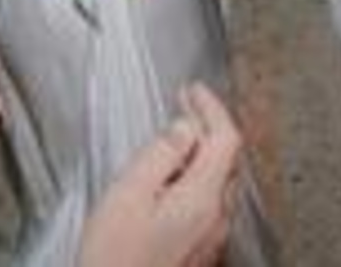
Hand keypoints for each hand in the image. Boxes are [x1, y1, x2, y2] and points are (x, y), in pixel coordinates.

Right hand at [79, 84, 242, 266]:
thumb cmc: (114, 258)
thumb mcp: (129, 193)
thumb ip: (161, 155)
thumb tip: (185, 130)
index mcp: (203, 199)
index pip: (225, 139)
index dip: (211, 108)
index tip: (193, 90)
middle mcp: (217, 220)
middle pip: (227, 161)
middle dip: (208, 128)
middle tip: (185, 106)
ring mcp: (212, 240)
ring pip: (219, 183)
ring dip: (202, 156)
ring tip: (176, 141)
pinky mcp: (202, 254)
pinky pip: (209, 206)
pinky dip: (197, 181)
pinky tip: (174, 182)